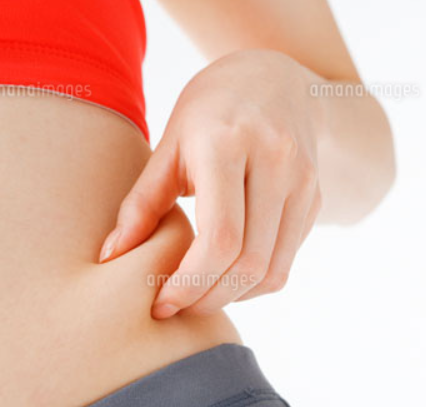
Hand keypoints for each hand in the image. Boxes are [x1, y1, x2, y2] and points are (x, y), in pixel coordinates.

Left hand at [99, 49, 322, 318]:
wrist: (276, 79)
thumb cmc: (209, 112)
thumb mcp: (168, 146)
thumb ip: (140, 203)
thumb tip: (110, 257)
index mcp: (228, 144)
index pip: (219, 240)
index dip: (189, 284)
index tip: (162, 303)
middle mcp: (275, 162)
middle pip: (247, 263)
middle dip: (208, 299)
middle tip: (177, 308)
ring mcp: (303, 182)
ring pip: (272, 270)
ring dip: (232, 298)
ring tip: (199, 297)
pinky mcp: (316, 198)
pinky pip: (286, 261)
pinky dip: (254, 283)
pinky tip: (225, 277)